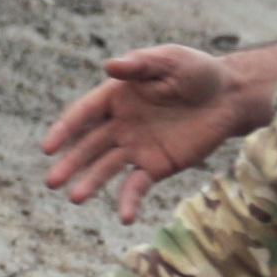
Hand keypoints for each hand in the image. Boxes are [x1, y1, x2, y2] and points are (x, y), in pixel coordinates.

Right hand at [36, 44, 260, 221]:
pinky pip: (137, 185)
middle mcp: (120, 124)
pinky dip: (129, 201)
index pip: (83, 114)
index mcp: (115, 96)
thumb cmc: (195, 70)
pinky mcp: (156, 166)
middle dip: (70, 163)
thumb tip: (109, 65)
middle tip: (51, 182)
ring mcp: (136, 148)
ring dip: (90, 183)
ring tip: (75, 198)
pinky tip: (124, 217)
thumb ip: (140, 64)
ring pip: (106, 168)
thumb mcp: (168, 60)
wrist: (228, 97)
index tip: (48, 148)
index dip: (64, 130)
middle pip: (88, 145)